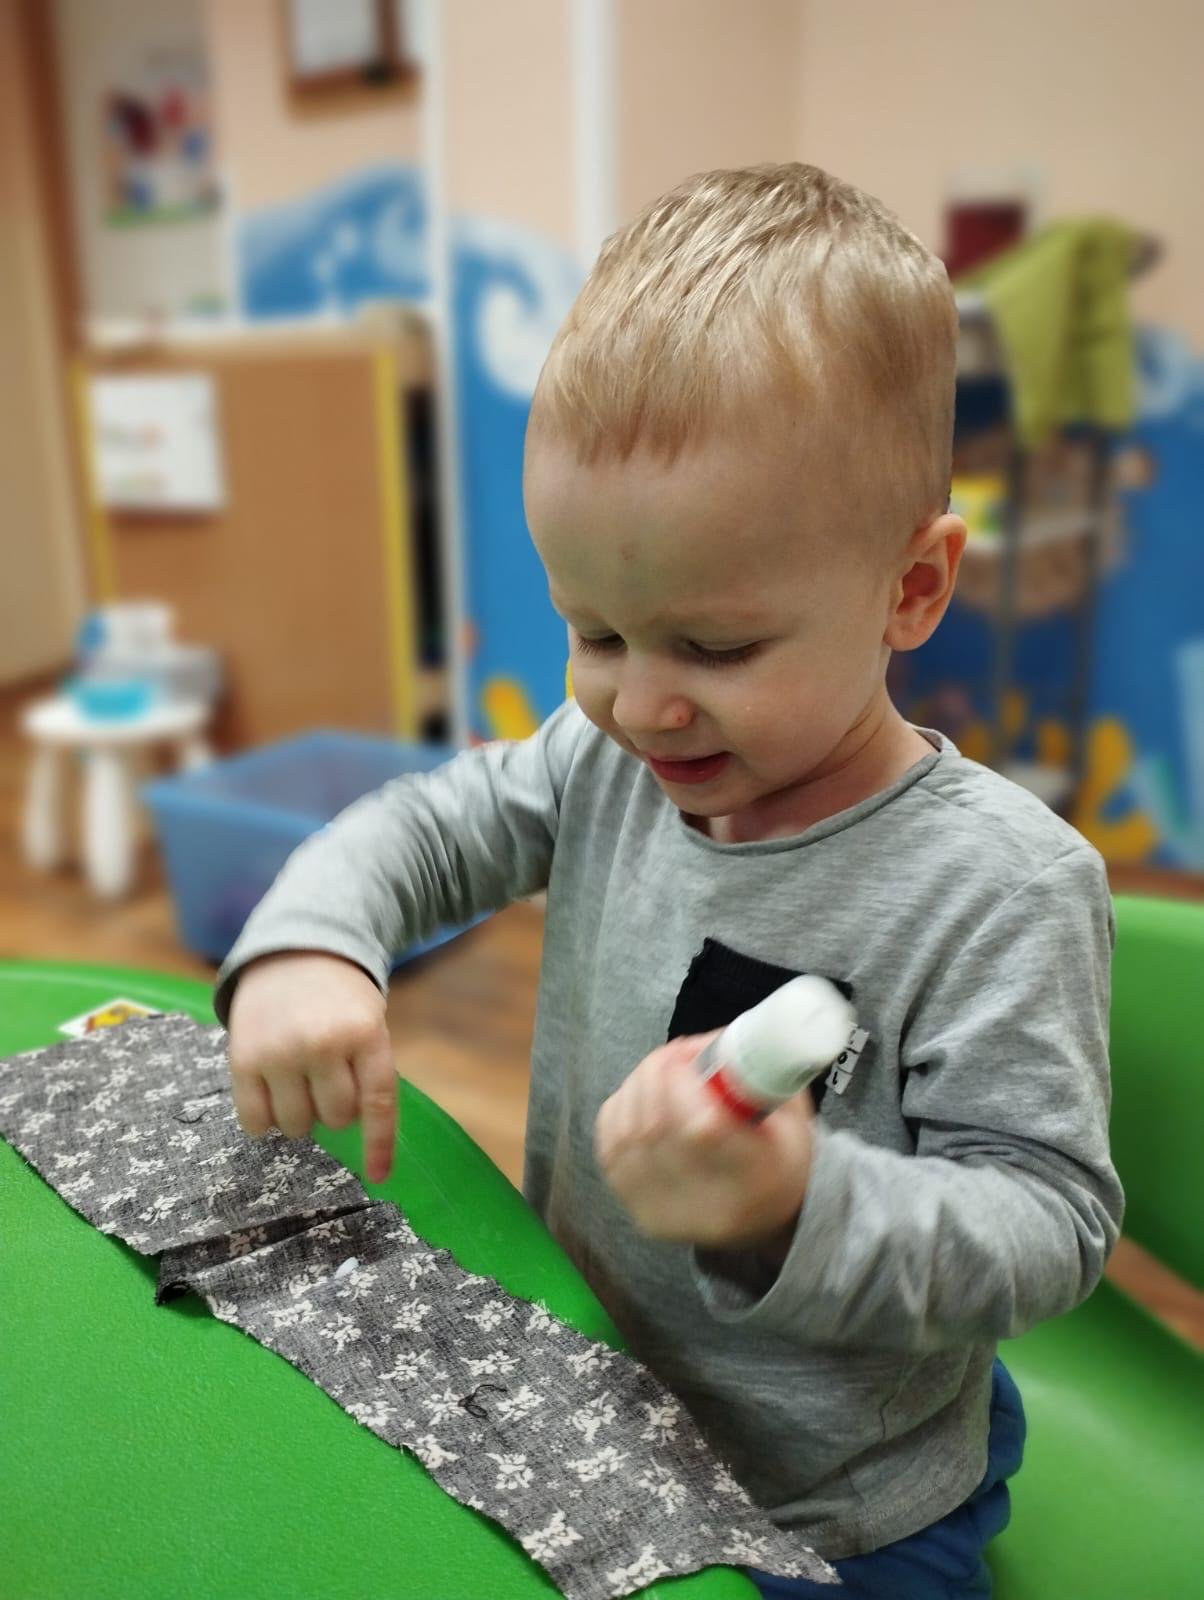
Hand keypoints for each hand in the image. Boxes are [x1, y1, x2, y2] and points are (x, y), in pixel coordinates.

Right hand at [227, 952, 397, 1182]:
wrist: (295, 952)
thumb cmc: (340, 999)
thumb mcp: (369, 1022)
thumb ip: (368, 1071)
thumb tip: (356, 1135)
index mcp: (365, 1034)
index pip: (378, 1101)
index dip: (379, 1144)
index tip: (379, 1176)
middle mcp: (323, 1043)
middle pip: (335, 1117)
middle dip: (335, 1110)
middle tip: (327, 1081)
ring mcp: (280, 1052)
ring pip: (296, 1124)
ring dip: (300, 1115)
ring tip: (299, 1082)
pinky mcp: (243, 1058)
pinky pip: (254, 1121)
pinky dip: (264, 1122)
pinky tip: (270, 1096)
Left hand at [594, 1034, 814, 1247]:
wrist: (764, 1212)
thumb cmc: (779, 1150)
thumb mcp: (789, 1105)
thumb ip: (755, 1067)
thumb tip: (712, 1042)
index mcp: (757, 1178)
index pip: (702, 1128)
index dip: (683, 1080)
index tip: (690, 1053)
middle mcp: (707, 1207)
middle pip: (654, 1126)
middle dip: (656, 1072)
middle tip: (676, 1054)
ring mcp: (665, 1213)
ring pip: (626, 1130)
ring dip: (638, 1085)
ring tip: (664, 1073)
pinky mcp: (638, 1210)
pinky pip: (609, 1140)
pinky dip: (622, 1108)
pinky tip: (644, 1099)